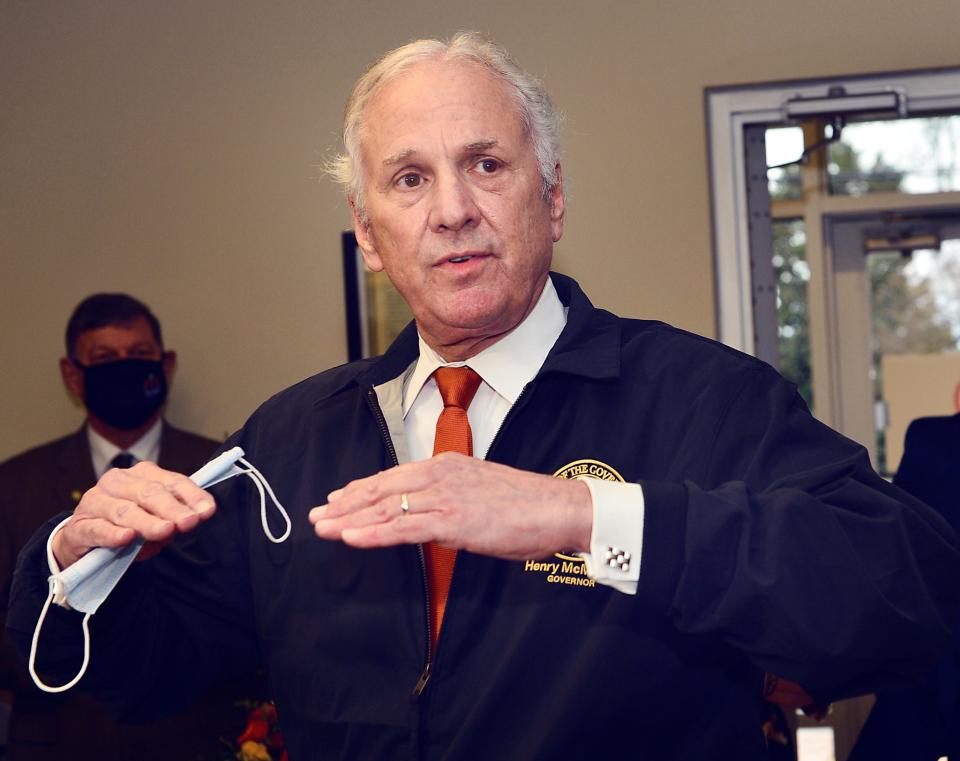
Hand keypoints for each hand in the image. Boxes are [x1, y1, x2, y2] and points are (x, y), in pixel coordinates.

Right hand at [52, 461, 216, 568]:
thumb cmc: (127, 524)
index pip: (172, 482)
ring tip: (164, 531)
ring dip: (147, 522)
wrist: (83, 538)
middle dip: (172, 508)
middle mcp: (118, 482)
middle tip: (188, 522)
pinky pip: (98, 529)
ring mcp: (96, 501)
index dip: (191, 496)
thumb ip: (172, 518)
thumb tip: (190, 520)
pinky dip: (113, 534)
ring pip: (125, 510)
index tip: (207, 511)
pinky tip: (127, 538)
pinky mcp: (79, 526)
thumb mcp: (155, 519)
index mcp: (142, 475)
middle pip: (149, 493)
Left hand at [308, 452, 592, 559]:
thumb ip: (452, 498)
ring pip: (386, 508)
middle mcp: (440, 475)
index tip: (337, 498)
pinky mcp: (453, 520)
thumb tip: (433, 517)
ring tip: (323, 528)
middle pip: (381, 490)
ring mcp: (445, 497)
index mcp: (447, 465)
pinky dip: (374, 533)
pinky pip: (404, 528)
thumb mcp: (481, 491)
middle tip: (317, 515)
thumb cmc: (525, 505)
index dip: (361, 489)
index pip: (393, 477)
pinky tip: (351, 537)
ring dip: (349, 519)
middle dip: (345, 504)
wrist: (557, 508)